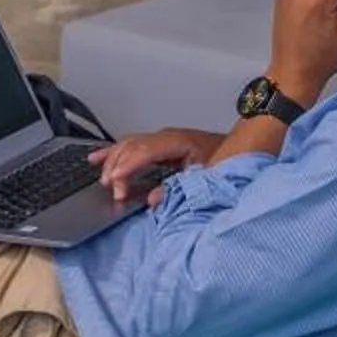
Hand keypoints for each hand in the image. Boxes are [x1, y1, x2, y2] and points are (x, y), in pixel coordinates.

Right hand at [88, 127, 215, 201]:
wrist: (240, 146)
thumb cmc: (226, 159)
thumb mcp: (207, 177)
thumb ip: (180, 188)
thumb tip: (154, 200)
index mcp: (178, 141)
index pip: (145, 150)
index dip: (128, 165)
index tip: (115, 180)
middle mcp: (166, 137)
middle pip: (132, 147)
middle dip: (117, 168)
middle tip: (113, 190)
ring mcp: (160, 138)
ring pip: (127, 145)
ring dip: (112, 161)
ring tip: (103, 179)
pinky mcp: (158, 145)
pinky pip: (130, 145)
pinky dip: (112, 152)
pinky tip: (96, 158)